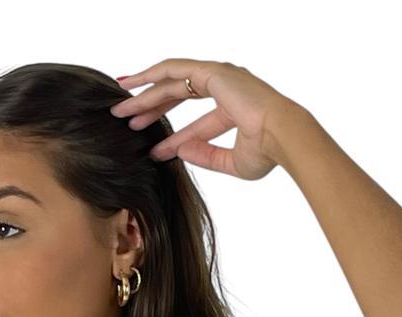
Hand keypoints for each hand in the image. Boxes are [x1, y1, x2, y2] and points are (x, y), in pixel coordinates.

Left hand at [109, 59, 300, 179]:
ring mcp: (219, 75)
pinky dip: (151, 75)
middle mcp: (226, 86)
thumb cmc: (266, 151)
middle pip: (178, 95)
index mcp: (234, 107)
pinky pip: (174, 69)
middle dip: (151, 108)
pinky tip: (132, 83)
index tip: (153, 151)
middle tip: (126, 120)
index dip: (174, 139)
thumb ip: (206, 156)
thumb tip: (180, 153)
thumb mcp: (231, 162)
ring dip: (144, 93)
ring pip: (171, 81)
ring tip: (120, 107)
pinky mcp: (212, 71)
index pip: (197, 124)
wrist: (282, 136)